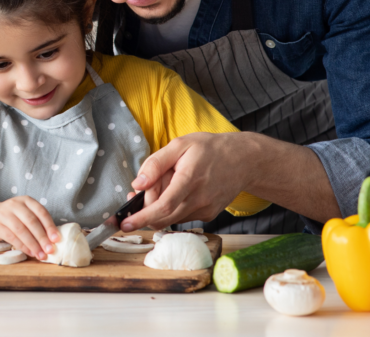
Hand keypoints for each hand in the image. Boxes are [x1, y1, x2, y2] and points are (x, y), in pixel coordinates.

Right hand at [0, 196, 59, 260]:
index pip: (41, 212)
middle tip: (50, 249)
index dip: (49, 226)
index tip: (56, 239)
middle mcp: (15, 204)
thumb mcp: (25, 214)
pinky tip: (30, 252)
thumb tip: (53, 240)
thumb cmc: (13, 217)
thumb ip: (38, 223)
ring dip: (33, 244)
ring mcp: (4, 214)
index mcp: (26, 200)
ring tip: (41, 255)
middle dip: (42, 237)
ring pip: (21, 230)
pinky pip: (12, 237)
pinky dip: (22, 246)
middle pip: (31, 221)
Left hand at [121, 132, 251, 231]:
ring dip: (160, 206)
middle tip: (141, 191)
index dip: (142, 217)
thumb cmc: (209, 149)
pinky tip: (180, 189)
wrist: (244, 160)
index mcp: (190, 179)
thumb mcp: (180, 145)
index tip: (125, 224)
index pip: (164, 206)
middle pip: (164, 217)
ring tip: (169, 181)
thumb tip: (137, 184)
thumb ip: (156, 164)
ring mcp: (205, 210)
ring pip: (171, 217)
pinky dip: (172, 207)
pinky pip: (182, 216)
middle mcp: (199, 199)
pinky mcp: (208, 215)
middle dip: (145, 210)